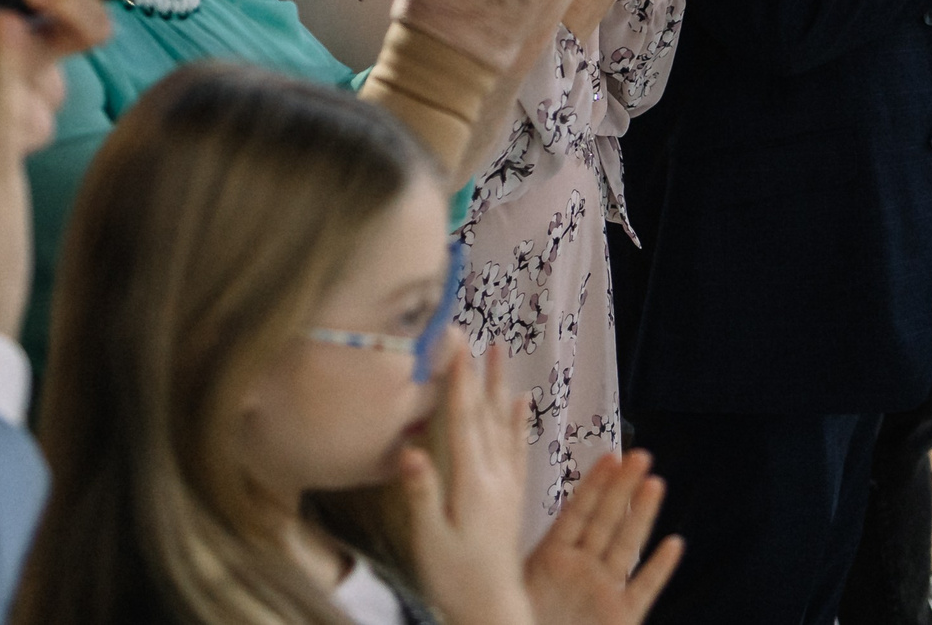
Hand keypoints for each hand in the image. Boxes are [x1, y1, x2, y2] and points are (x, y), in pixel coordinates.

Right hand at [403, 348, 536, 624]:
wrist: (491, 608)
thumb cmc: (455, 577)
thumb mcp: (431, 539)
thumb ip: (422, 493)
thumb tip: (411, 450)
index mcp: (473, 482)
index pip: (464, 421)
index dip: (458, 381)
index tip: (457, 344)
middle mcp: (494, 477)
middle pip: (485, 415)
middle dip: (478, 373)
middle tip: (476, 335)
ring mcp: (506, 485)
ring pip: (504, 425)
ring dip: (500, 387)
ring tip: (501, 354)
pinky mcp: (511, 497)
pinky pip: (517, 448)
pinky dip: (518, 421)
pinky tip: (521, 403)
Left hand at [525, 451, 682, 624]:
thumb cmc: (518, 619)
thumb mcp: (509, 585)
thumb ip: (510, 558)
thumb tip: (492, 513)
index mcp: (551, 559)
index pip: (576, 513)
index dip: (593, 485)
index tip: (609, 456)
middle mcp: (581, 570)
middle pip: (605, 522)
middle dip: (622, 488)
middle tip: (640, 456)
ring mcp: (603, 592)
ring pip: (626, 547)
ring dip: (641, 516)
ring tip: (655, 483)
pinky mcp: (622, 618)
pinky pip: (643, 590)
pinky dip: (659, 569)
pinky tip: (673, 545)